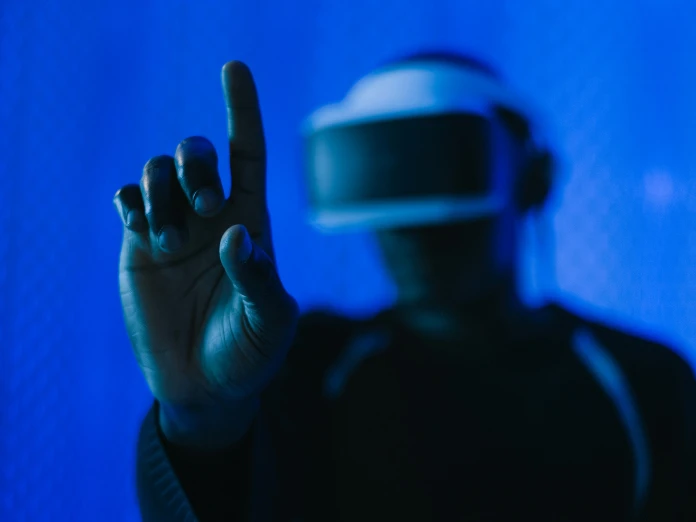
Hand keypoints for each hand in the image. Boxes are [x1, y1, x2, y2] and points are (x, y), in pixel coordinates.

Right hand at [113, 61, 297, 448]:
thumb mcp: (270, 320)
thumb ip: (259, 278)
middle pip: (199, 151)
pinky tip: (146, 232)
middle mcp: (213, 216)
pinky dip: (132, 202)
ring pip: (156, 169)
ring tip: (169, 244)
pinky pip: (127, 198)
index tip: (234, 67)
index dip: (243, 109)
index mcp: (252, 221)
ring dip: (161, 194)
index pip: (249, 153)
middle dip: (198, 163)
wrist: (206, 386)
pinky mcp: (139, 245)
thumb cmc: (250, 351)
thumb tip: (235, 234)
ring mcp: (174, 227)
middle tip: (208, 207)